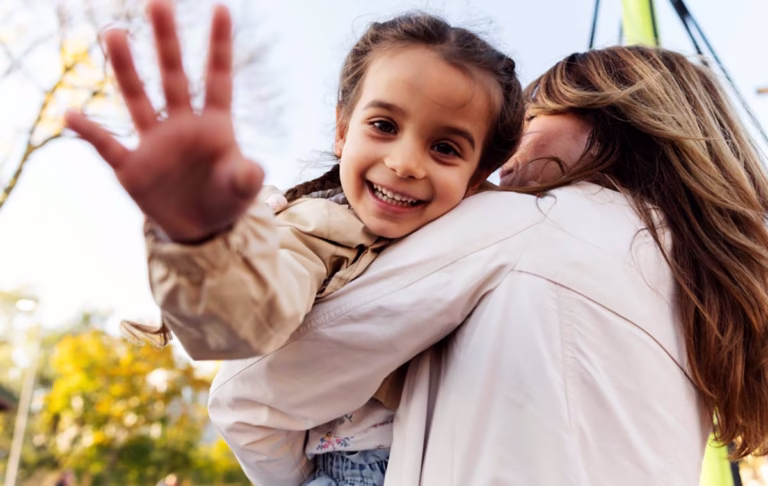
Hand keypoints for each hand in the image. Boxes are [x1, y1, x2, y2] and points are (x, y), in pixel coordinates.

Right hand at [65, 0, 263, 242]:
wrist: (201, 229)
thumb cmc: (225, 200)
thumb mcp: (242, 190)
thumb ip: (247, 178)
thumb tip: (251, 170)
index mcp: (214, 125)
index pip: (217, 79)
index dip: (219, 46)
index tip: (221, 8)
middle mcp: (182, 124)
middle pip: (174, 77)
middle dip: (166, 42)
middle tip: (158, 2)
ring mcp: (154, 143)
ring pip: (138, 98)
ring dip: (126, 69)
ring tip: (114, 33)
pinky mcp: (132, 167)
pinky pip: (107, 145)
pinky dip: (89, 131)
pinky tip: (70, 113)